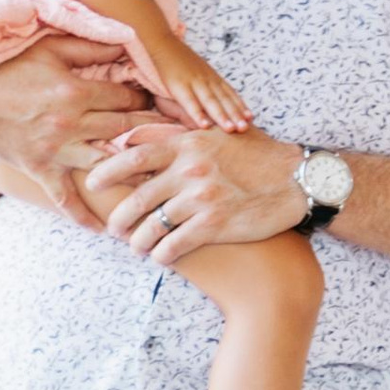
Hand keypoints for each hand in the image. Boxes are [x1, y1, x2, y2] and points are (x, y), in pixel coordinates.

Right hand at [0, 35, 152, 227]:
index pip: (127, 99)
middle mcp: (70, 124)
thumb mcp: (49, 48)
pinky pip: (65, 198)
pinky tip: (106, 230)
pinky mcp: (41, 170)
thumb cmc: (8, 69)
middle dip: (154, 133)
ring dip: (134, 176)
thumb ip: (90, 46)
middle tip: (181, 142)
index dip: (150, 100)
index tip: (170, 107)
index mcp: (75, 91)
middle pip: (125, 131)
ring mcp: (56, 151)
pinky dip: (85, 216)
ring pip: (106, 166)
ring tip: (164, 185)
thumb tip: (128, 42)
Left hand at [81, 117, 307, 265]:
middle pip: (137, 197)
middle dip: (119, 217)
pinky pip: (174, 245)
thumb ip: (181, 133)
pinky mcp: (215, 224)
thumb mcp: (220, 134)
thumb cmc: (258, 157)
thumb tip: (141, 132)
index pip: (134, 155)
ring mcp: (202, 198)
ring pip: (152, 226)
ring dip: (138, 241)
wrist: (297, 181)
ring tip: (137, 247)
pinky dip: (162, 254)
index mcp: (189, 144)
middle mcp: (191, 169)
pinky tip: (161, 257)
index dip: (107, 170)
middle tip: (113, 228)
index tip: (91, 181)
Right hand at [146, 31, 253, 136]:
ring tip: (230, 129)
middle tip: (245, 128)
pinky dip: (198, 114)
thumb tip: (220, 102)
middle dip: (235, 114)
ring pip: (210, 101)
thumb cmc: (183, 61)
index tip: (251, 118)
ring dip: (221, 116)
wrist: (165, 44)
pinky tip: (204, 125)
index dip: (241, 106)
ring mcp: (194, 82)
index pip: (230, 93)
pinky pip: (190, 102)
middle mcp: (207, 80)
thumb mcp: (201, 71)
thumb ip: (210, 85)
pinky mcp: (179, 85)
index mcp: (213, 77)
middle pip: (224, 99)